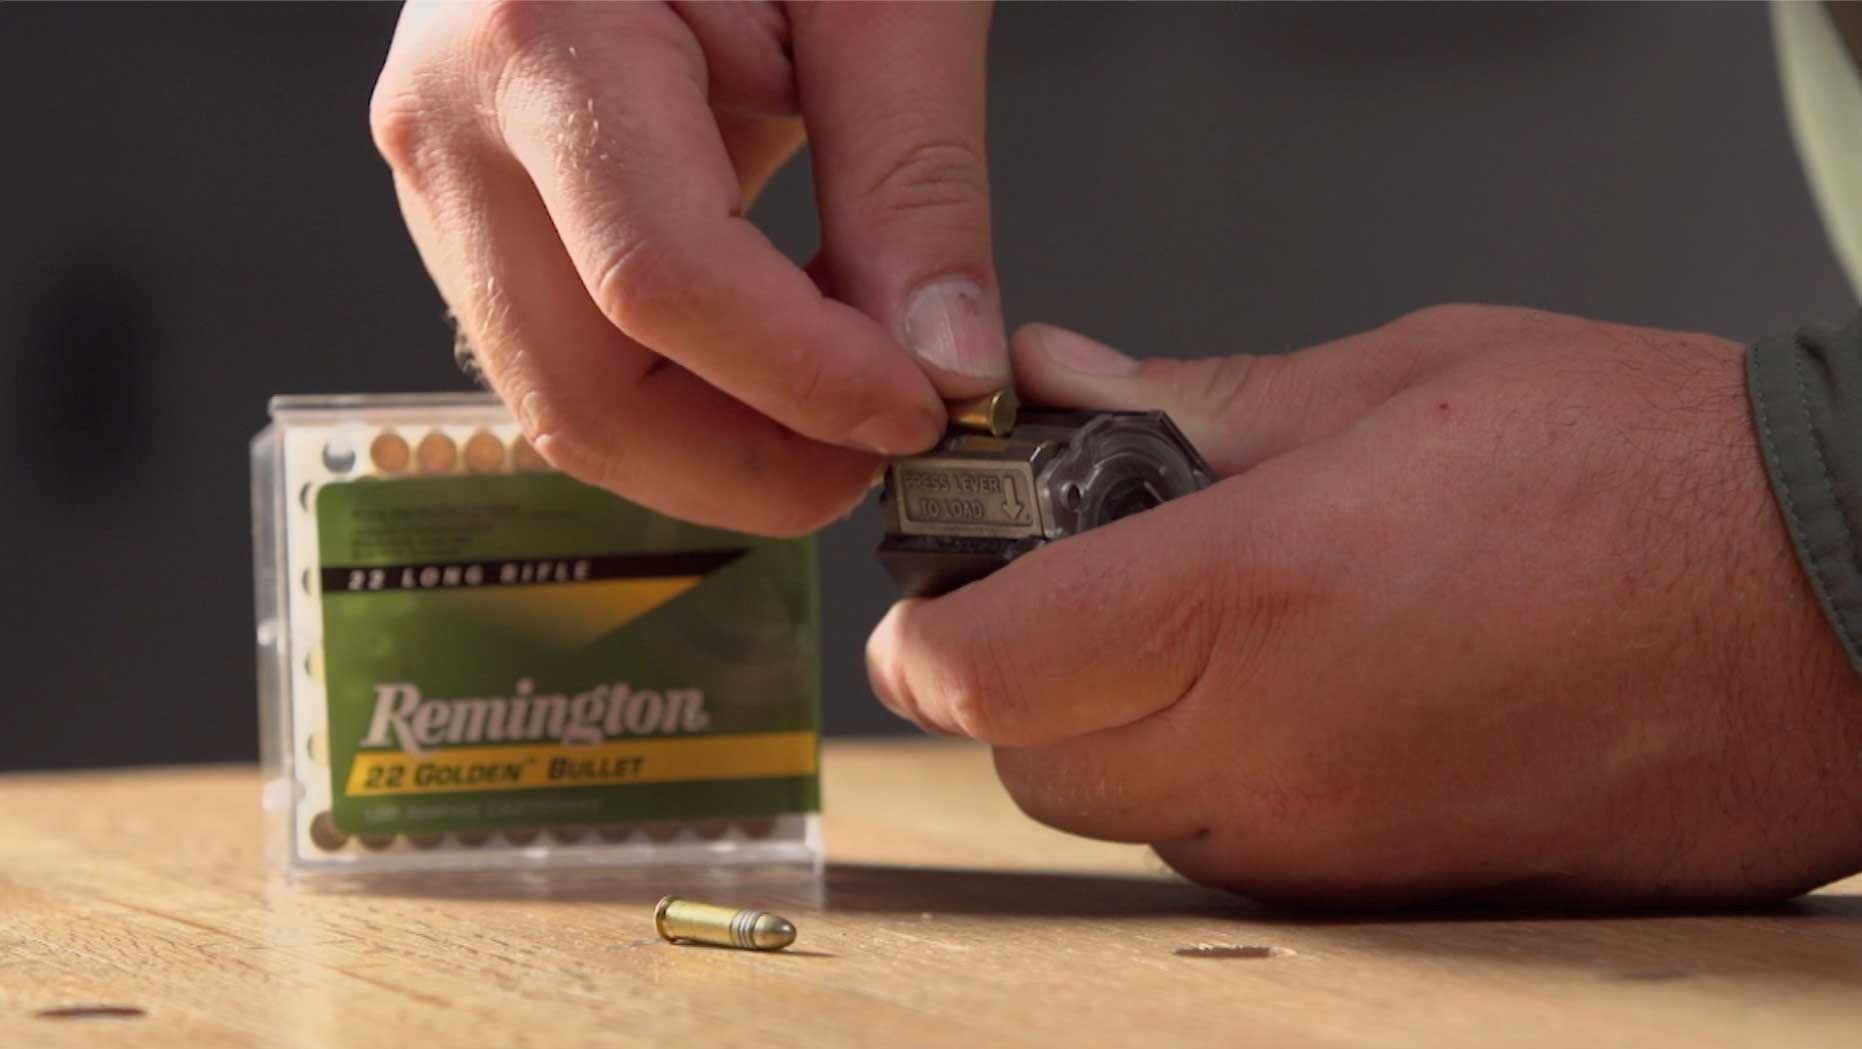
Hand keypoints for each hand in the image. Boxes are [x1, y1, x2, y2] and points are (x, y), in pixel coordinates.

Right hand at [371, 2, 1003, 533]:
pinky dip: (678, 396)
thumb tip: (949, 366)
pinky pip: (564, 351)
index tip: (927, 412)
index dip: (807, 382)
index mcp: (542, 34)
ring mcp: (443, 169)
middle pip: (582, 389)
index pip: (665, 282)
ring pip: (562, 398)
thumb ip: (916, 183)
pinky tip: (776, 370)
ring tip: (842, 414)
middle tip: (883, 458)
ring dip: (714, 447)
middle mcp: (452, 117)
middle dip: (749, 467)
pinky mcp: (471, 203)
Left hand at [867, 305, 1861, 906]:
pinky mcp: (1384, 902)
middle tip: (1090, 577)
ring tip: (1226, 621)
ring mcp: (1325, 855)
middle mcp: (1268, 760)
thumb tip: (1064, 384)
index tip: (940, 586)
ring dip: (1119, 724)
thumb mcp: (1390, 381)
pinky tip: (1306, 689)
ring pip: (1121, 812)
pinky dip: (1214, 777)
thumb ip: (1190, 402)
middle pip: (1024, 758)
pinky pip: (1225, 852)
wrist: (1829, 614)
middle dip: (1020, 671)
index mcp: (1246, 606)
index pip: (975, 671)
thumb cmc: (1637, 473)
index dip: (928, 628)